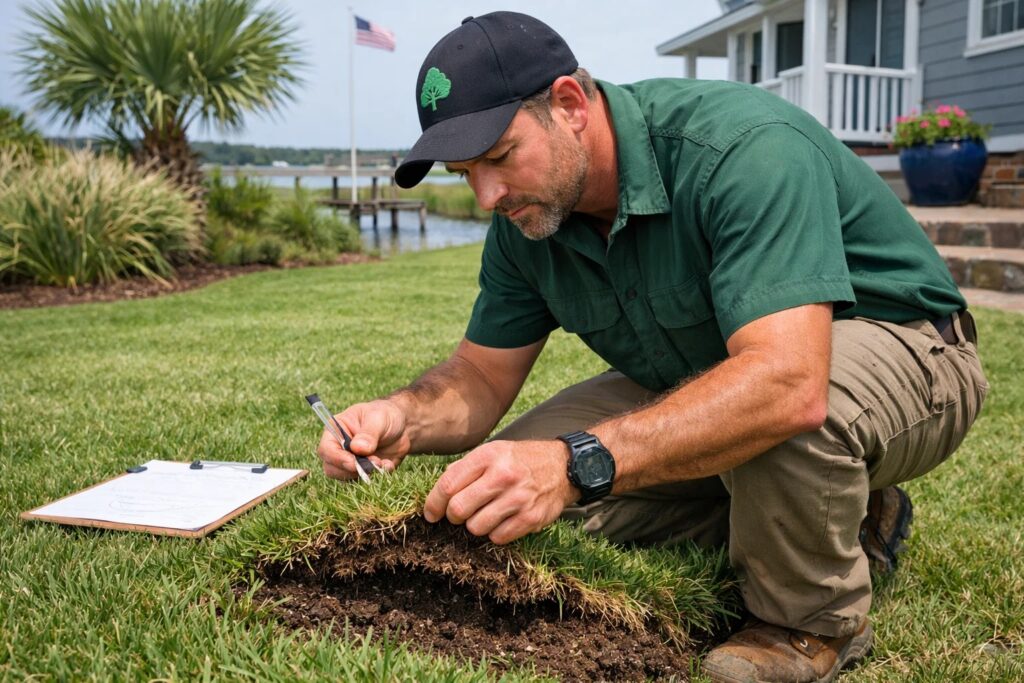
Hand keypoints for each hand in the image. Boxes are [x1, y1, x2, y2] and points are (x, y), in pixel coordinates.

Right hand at [317, 399, 410, 480]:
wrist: (403, 426)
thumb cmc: (386, 415)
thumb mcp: (378, 418)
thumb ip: (368, 433)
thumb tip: (357, 449)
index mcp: (336, 430)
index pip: (326, 449)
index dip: (337, 459)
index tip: (353, 463)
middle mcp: (339, 448)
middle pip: (331, 468)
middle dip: (352, 470)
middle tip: (373, 462)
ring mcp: (350, 461)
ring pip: (346, 477)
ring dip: (365, 473)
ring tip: (382, 462)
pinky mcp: (362, 470)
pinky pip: (364, 480)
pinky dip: (377, 476)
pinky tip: (388, 464)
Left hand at [422, 440, 576, 544]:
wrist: (563, 466)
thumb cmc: (520, 460)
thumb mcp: (493, 452)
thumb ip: (464, 469)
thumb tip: (437, 495)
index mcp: (489, 456)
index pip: (448, 485)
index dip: (434, 503)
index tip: (431, 513)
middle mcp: (503, 475)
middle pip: (459, 509)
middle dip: (453, 516)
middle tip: (459, 515)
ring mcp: (518, 498)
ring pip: (476, 527)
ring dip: (475, 525)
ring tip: (485, 514)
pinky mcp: (531, 517)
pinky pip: (498, 537)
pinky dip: (495, 533)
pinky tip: (502, 520)